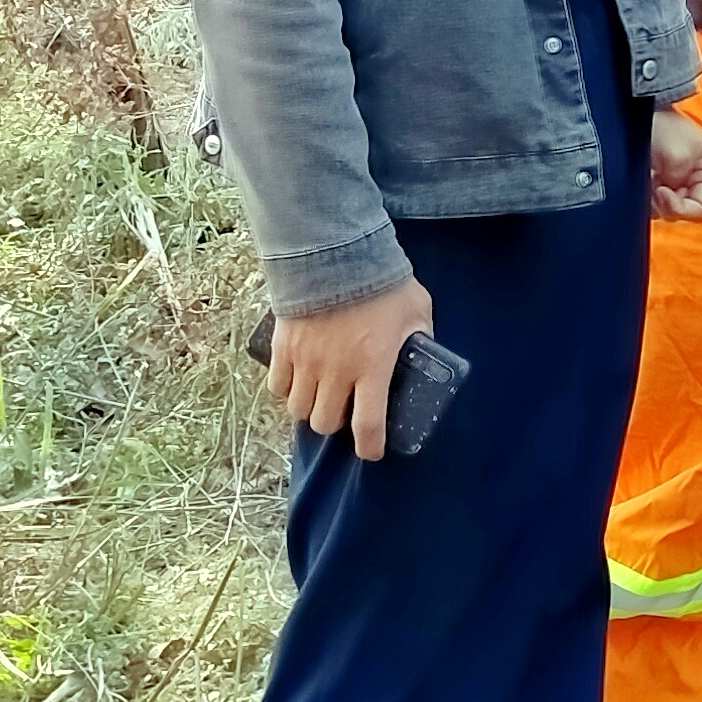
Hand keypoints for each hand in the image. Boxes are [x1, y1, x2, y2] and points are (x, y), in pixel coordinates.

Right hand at [267, 277, 435, 462]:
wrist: (334, 251)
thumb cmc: (382, 281)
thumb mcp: (417, 309)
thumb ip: (420, 335)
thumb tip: (425, 350)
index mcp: (372, 366)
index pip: (368, 425)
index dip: (370, 446)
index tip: (373, 451)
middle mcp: (335, 372)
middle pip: (326, 423)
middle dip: (337, 424)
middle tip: (347, 410)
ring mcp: (305, 362)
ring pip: (298, 410)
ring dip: (311, 409)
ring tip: (322, 396)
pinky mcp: (282, 348)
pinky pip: (276, 387)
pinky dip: (287, 391)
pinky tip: (298, 381)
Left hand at [648, 105, 701, 220]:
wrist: (642, 111)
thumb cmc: (664, 126)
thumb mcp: (677, 155)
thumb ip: (679, 181)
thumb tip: (669, 198)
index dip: (680, 208)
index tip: (661, 191)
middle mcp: (700, 180)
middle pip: (685, 212)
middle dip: (666, 204)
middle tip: (652, 188)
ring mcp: (682, 182)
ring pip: (669, 210)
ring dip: (655, 202)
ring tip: (648, 179)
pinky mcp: (665, 182)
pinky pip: (657, 203)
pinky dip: (648, 197)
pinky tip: (644, 180)